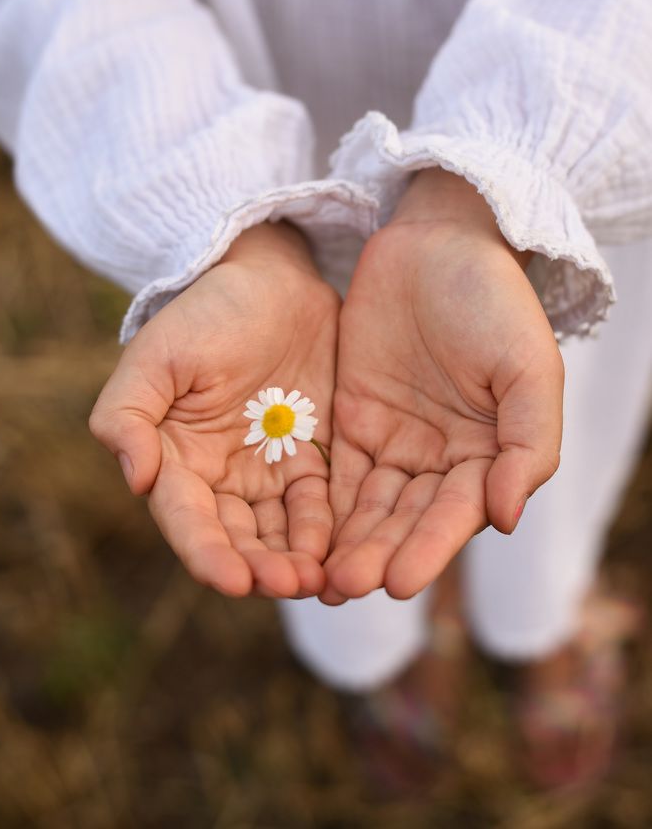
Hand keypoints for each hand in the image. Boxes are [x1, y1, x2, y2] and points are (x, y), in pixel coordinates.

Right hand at [89, 222, 336, 598]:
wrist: (271, 280)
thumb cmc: (206, 314)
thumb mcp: (158, 355)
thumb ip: (128, 415)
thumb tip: (135, 479)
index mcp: (177, 461)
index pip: (189, 520)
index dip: (208, 554)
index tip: (233, 580)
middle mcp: (221, 478)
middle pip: (238, 539)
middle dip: (261, 569)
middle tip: (290, 586)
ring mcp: (269, 472)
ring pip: (281, 534)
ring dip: (297, 561)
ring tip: (320, 580)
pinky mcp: (313, 459)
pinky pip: (322, 506)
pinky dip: (330, 531)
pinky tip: (345, 549)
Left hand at [323, 169, 563, 602]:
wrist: (438, 242)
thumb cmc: (494, 301)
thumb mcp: (528, 366)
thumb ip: (528, 442)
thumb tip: (506, 516)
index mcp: (488, 455)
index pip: (455, 513)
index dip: (428, 547)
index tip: (398, 583)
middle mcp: (441, 459)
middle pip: (406, 518)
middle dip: (377, 554)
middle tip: (345, 587)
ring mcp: (394, 441)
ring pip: (368, 505)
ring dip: (346, 542)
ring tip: (318, 578)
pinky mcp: (353, 419)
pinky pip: (335, 470)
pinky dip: (321, 504)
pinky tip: (301, 533)